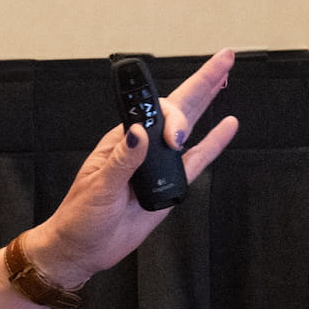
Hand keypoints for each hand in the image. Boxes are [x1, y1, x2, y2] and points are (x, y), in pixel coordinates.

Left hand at [28, 49, 239, 288]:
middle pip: (177, 108)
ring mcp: (159, 165)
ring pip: (190, 127)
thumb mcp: (98, 188)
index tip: (174, 134)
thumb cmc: (80, 216)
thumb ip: (123, 161)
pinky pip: (197, 161)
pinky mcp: (171, 185)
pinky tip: (228, 125)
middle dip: (201, 81)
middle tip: (225, 59)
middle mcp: (143, 147)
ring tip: (225, 77)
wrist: (84, 248)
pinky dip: (213, 143)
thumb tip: (140, 133)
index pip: (150, 112)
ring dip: (208, 102)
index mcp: (121, 141)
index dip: (169, 109)